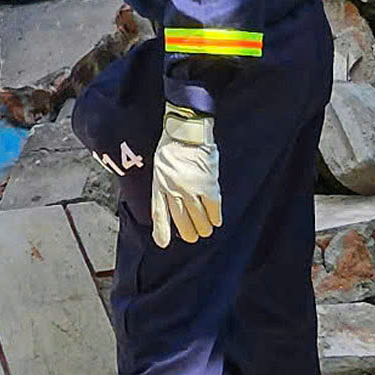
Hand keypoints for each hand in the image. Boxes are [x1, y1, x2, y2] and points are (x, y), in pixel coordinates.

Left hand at [149, 110, 222, 247]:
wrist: (187, 130)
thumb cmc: (170, 149)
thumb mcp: (158, 170)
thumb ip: (160, 191)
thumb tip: (161, 212)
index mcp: (160, 185)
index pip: (160, 214)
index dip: (162, 230)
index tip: (163, 243)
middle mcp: (175, 190)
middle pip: (183, 221)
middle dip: (189, 232)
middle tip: (193, 235)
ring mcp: (192, 188)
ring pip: (199, 218)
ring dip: (203, 227)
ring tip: (205, 230)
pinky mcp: (209, 184)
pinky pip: (214, 207)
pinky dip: (215, 217)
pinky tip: (216, 221)